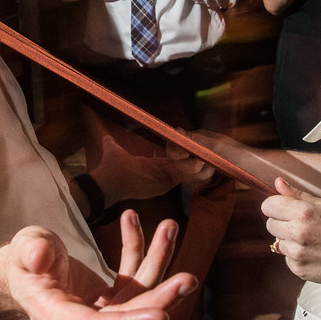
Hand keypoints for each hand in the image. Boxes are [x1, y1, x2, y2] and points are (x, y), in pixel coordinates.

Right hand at [8, 211, 198, 319]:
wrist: (25, 273)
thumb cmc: (23, 262)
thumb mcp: (22, 249)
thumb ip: (30, 251)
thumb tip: (40, 255)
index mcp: (56, 318)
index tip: (161, 317)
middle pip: (127, 317)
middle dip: (160, 299)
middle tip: (188, 280)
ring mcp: (101, 314)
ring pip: (138, 296)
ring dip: (157, 262)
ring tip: (169, 227)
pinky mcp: (114, 301)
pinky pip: (133, 278)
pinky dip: (139, 250)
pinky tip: (134, 220)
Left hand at [90, 135, 215, 205]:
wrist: (108, 181)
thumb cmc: (112, 168)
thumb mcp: (114, 151)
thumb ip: (111, 144)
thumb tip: (105, 138)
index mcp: (154, 167)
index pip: (174, 161)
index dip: (184, 154)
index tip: (193, 147)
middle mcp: (162, 174)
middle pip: (185, 167)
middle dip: (197, 160)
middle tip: (210, 153)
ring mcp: (166, 178)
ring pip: (190, 171)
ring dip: (201, 164)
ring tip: (215, 158)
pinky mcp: (168, 181)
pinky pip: (188, 175)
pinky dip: (198, 170)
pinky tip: (209, 165)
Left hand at [262, 178, 320, 287]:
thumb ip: (297, 194)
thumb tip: (278, 183)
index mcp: (304, 213)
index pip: (268, 206)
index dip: (275, 206)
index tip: (282, 209)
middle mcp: (298, 233)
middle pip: (269, 224)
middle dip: (281, 223)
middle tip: (301, 225)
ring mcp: (297, 253)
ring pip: (277, 242)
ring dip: (289, 240)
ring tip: (310, 240)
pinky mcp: (298, 268)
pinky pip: (286, 258)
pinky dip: (296, 255)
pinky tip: (312, 253)